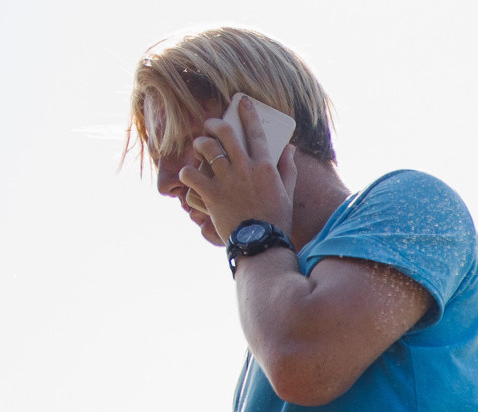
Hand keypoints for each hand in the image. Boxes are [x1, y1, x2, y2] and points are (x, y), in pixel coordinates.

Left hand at [183, 94, 297, 244]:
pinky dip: (187, 173)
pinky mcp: (210, 194)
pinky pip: (190, 175)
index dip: (247, 113)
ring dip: (199, 144)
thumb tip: (290, 148)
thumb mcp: (287, 192)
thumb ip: (288, 168)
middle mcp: (243, 168)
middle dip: (214, 124)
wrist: (261, 244)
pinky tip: (189, 176)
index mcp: (264, 166)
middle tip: (211, 126)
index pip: (255, 131)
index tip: (242, 102)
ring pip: (205, 148)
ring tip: (199, 147)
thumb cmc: (276, 219)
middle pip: (224, 133)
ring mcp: (225, 180)